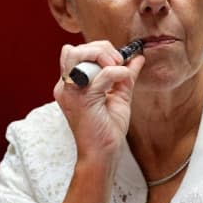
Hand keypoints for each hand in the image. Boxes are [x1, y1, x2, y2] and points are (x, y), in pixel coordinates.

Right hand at [50, 40, 144, 202]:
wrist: (103, 154)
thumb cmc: (107, 130)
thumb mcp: (118, 96)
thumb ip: (125, 76)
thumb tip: (137, 57)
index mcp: (70, 85)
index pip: (75, 53)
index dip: (97, 50)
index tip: (116, 61)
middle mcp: (65, 86)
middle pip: (74, 50)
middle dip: (100, 49)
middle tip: (118, 63)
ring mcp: (70, 92)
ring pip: (78, 54)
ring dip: (102, 56)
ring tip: (117, 67)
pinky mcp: (82, 98)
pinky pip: (102, 74)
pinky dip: (117, 72)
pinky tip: (124, 81)